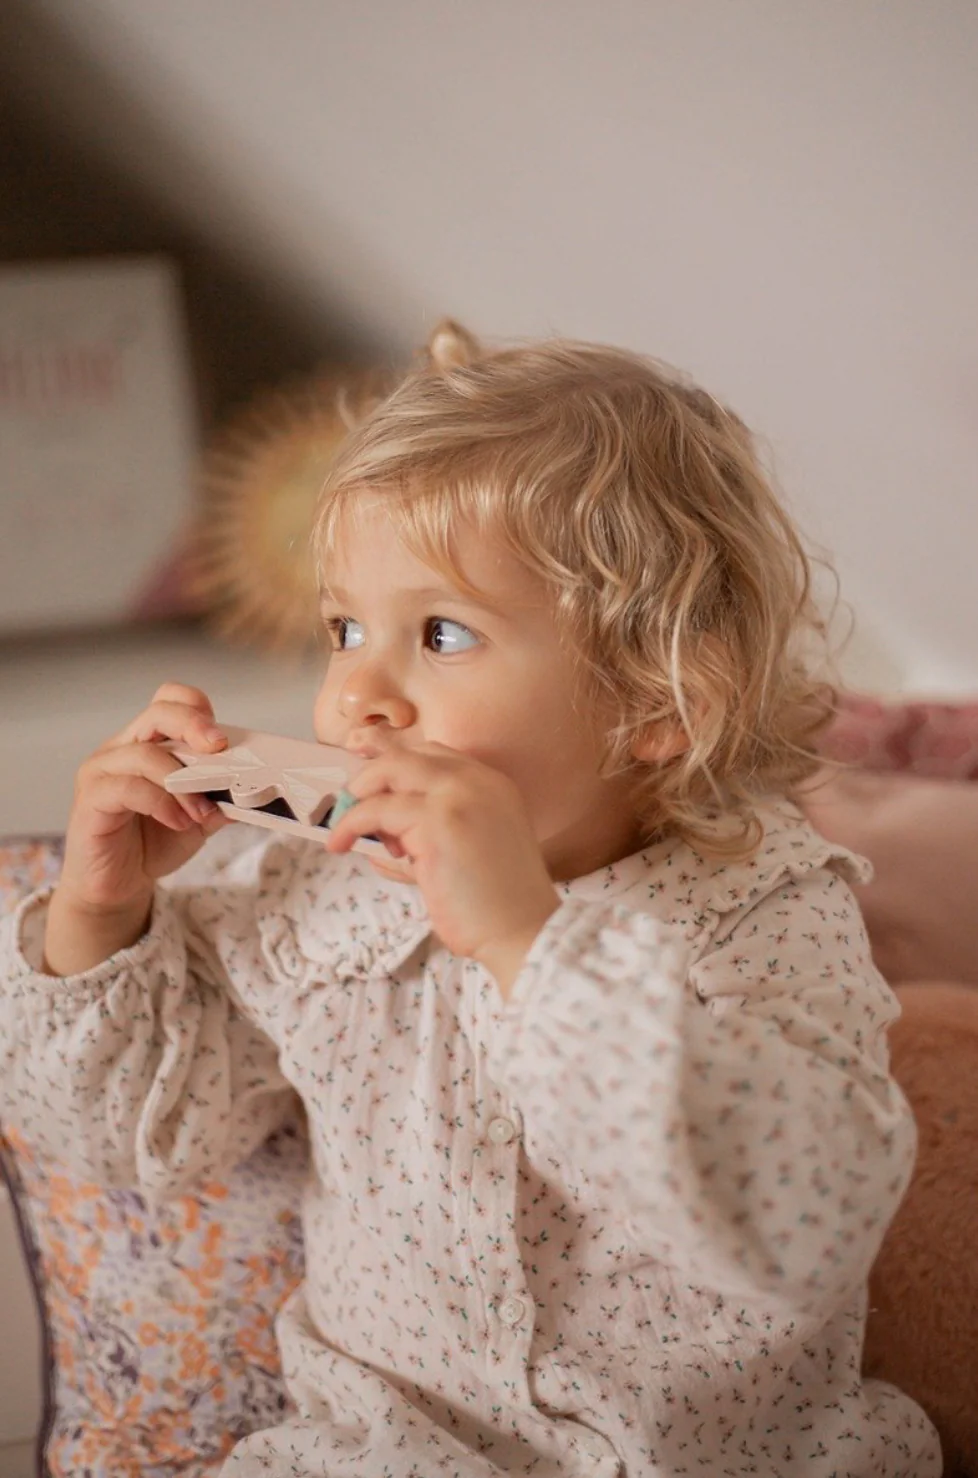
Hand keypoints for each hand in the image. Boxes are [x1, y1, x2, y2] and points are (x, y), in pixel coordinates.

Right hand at [55, 683, 231, 920]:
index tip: (224, 739)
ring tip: (201, 812)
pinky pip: (127, 787)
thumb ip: (221, 799)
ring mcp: (102, 771)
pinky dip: (160, 802)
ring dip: (183, 782)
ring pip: (144, 753)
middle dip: (194, 726)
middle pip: (158, 713)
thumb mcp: (199, 818)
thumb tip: (254, 789)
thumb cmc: (152, 842)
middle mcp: (122, 748)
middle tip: (219, 749)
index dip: (198, 712)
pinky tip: (178, 821)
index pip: (170, 701)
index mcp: (148, 743)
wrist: (118, 884)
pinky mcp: (90, 799)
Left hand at [324, 742, 560, 996]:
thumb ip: (428, 834)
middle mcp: (476, 781)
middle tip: (349, 800)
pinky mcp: (435, 823)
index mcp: (491, 784)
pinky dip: (352, 825)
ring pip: (387, 773)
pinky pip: (376, 812)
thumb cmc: (497, 903)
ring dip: (357, 801)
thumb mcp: (467, 852)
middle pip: (407, 755)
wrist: (523, 930)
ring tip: (343, 831)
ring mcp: (457, 797)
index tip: (369, 782)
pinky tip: (342, 845)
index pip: (434, 755)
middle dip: (369, 773)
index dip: (397, 764)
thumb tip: (378, 836)